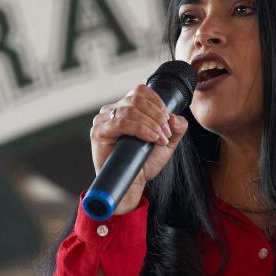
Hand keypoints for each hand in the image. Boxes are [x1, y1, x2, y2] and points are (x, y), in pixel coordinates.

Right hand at [90, 84, 189, 212]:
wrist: (132, 184)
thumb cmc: (143, 163)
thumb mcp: (166, 143)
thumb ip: (176, 128)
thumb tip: (176, 117)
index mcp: (126, 108)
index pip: (141, 91)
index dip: (158, 103)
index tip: (168, 121)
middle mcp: (113, 110)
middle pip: (137, 98)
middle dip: (156, 114)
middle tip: (165, 132)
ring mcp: (104, 120)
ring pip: (130, 109)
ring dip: (151, 123)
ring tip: (159, 138)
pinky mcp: (99, 132)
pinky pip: (121, 122)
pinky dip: (140, 128)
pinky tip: (151, 138)